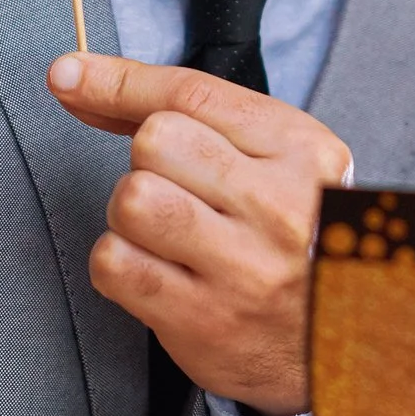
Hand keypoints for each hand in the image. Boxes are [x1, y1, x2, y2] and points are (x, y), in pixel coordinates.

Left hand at [47, 52, 351, 415]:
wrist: (345, 339)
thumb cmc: (297, 238)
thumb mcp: (282, 160)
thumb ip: (200, 118)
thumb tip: (80, 80)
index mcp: (304, 152)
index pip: (193, 95)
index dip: (118, 80)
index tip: (69, 75)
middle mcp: (280, 205)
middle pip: (156, 140)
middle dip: (148, 160)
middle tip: (179, 191)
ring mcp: (244, 268)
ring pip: (133, 199)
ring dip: (129, 212)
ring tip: (166, 232)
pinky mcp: (204, 320)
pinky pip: (115, 262)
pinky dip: (117, 261)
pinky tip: (154, 269)